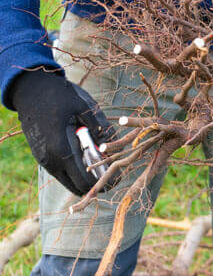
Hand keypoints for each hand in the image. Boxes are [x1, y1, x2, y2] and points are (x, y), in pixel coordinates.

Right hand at [10, 71, 114, 195]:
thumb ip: (100, 128)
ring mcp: (43, 160)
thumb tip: (116, 145)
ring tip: (104, 164)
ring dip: (87, 177)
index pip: (85, 179)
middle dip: (98, 182)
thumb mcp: (84, 106)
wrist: (30, 89)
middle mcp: (50, 160)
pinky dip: (76, 170)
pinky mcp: (41, 157)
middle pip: (78, 185)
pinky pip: (62, 172)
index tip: (119, 176)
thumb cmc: (59, 95)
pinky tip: (89, 157)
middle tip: (114, 171)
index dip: (104, 181)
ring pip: (69, 181)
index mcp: (61, 148)